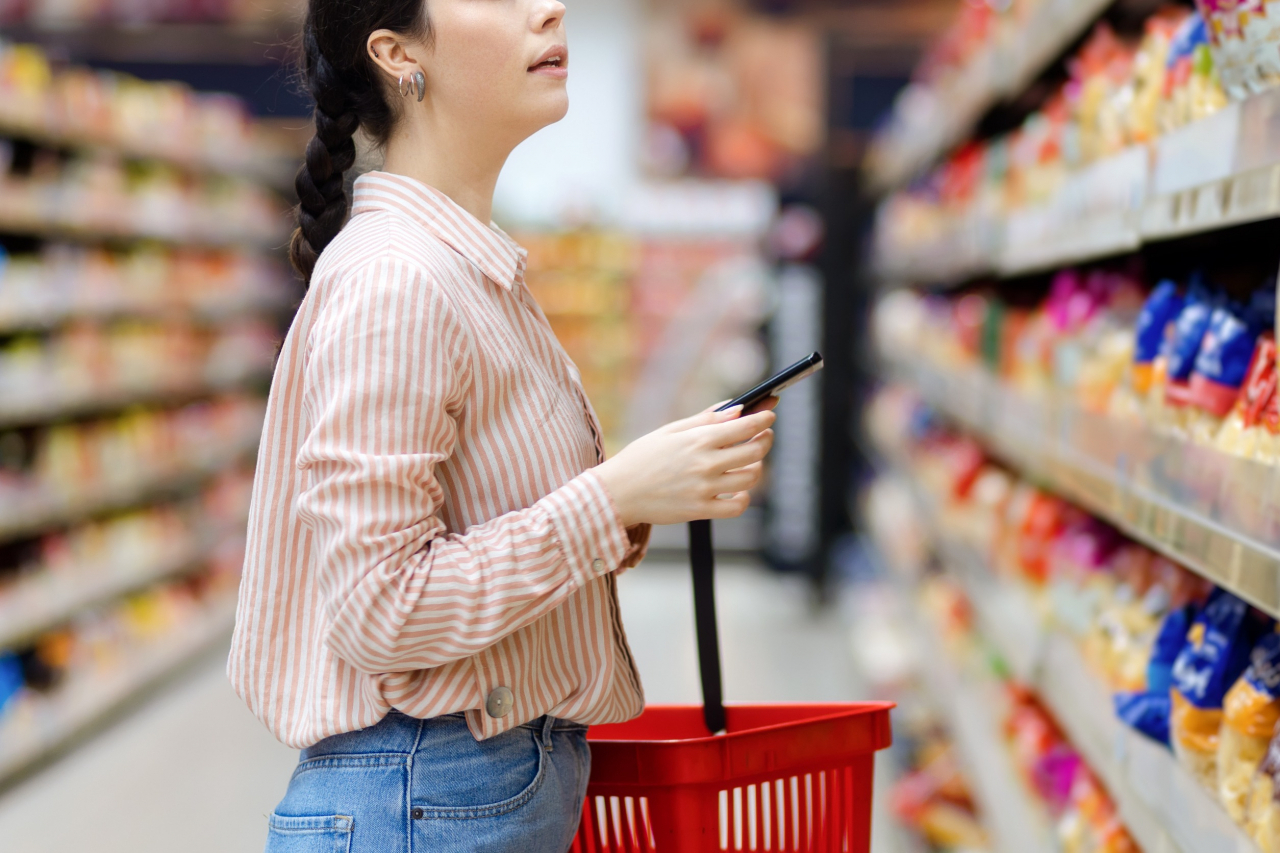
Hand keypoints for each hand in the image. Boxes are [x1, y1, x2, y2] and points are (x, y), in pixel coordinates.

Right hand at [594, 400, 776, 526]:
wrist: (618, 493)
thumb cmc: (641, 458)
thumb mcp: (670, 431)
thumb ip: (705, 419)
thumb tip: (735, 408)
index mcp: (698, 439)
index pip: (745, 425)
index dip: (763, 419)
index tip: (769, 415)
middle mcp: (706, 463)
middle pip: (755, 451)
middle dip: (765, 440)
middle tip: (764, 436)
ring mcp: (706, 489)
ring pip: (751, 477)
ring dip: (756, 467)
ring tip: (749, 461)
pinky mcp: (702, 510)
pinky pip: (738, 506)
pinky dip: (744, 497)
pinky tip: (738, 489)